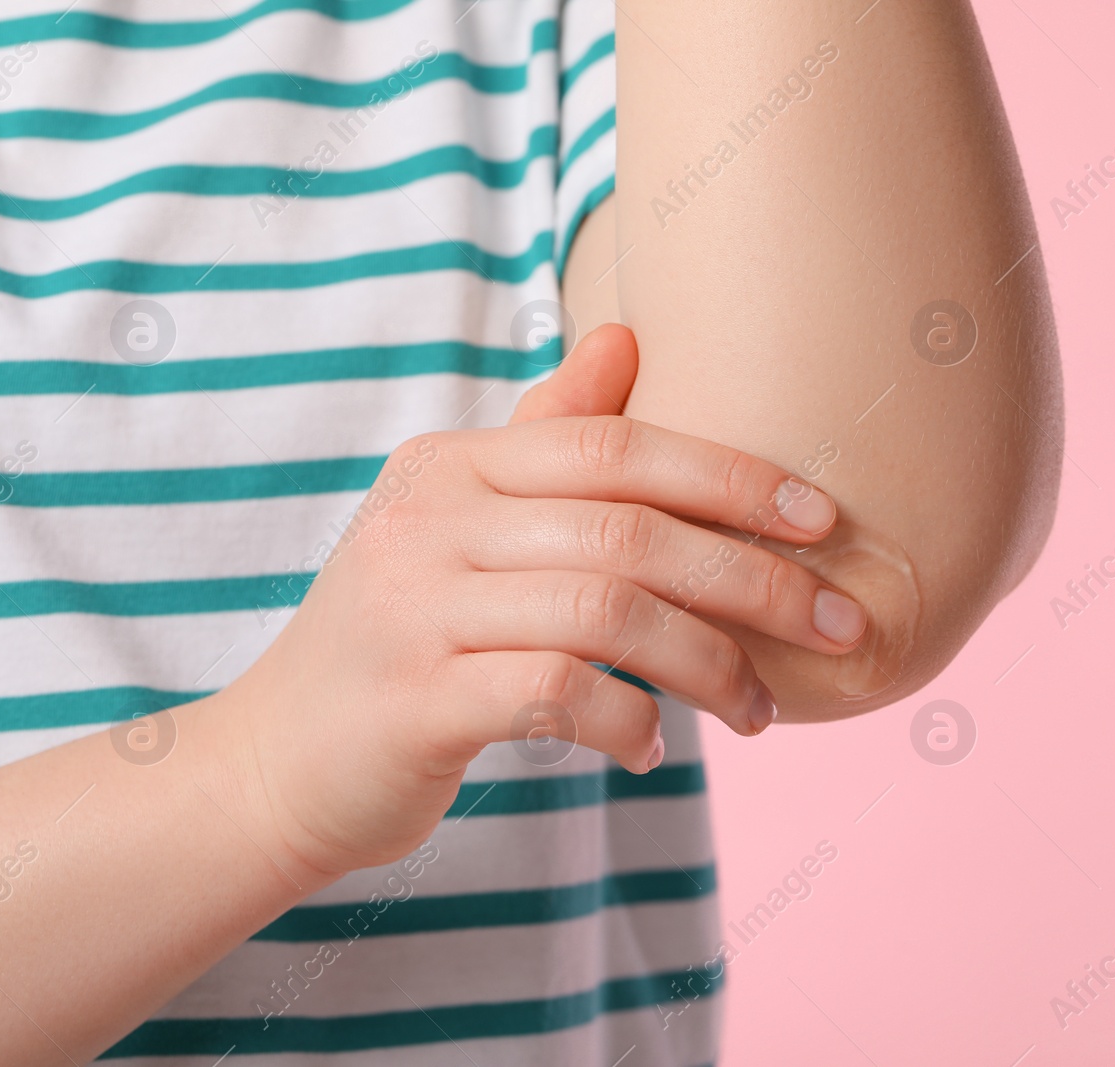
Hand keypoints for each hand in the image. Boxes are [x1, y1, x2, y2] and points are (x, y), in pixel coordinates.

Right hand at [203, 325, 868, 877]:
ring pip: (607, 613)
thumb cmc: (403, 639)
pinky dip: (626, 722)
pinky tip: (652, 747)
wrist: (275, 762)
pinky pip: (554, 694)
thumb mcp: (460, 524)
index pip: (615, 445)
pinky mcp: (412, 702)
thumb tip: (624, 336)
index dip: (732, 477)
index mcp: (452, 464)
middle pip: (630, 531)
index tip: (825, 521)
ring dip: (711, 665)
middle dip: (755, 580)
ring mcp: (412, 608)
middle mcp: (428, 519)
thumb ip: (545, 440)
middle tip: (839, 626)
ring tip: (759, 712)